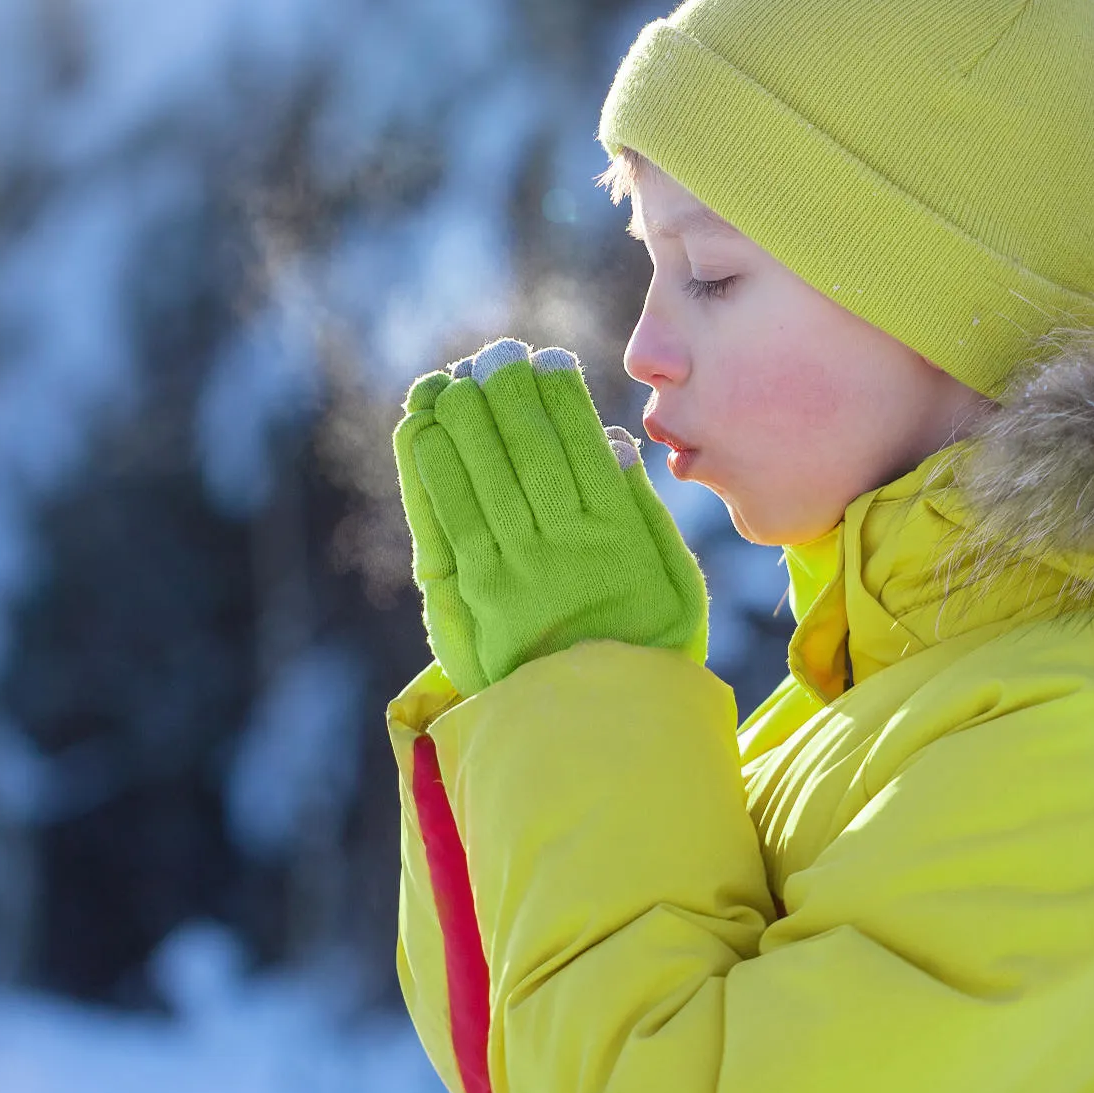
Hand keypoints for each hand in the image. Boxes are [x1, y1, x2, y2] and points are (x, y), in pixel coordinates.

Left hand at [392, 338, 707, 694]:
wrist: (599, 736)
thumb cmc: (648, 653)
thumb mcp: (673, 585)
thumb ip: (645, 513)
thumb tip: (617, 445)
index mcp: (612, 536)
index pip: (578, 445)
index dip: (557, 396)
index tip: (545, 357)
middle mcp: (555, 546)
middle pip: (522, 451)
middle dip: (505, 396)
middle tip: (492, 356)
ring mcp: (507, 570)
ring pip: (476, 475)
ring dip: (458, 420)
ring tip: (448, 380)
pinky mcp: (468, 595)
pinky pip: (441, 517)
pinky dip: (427, 470)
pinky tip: (420, 430)